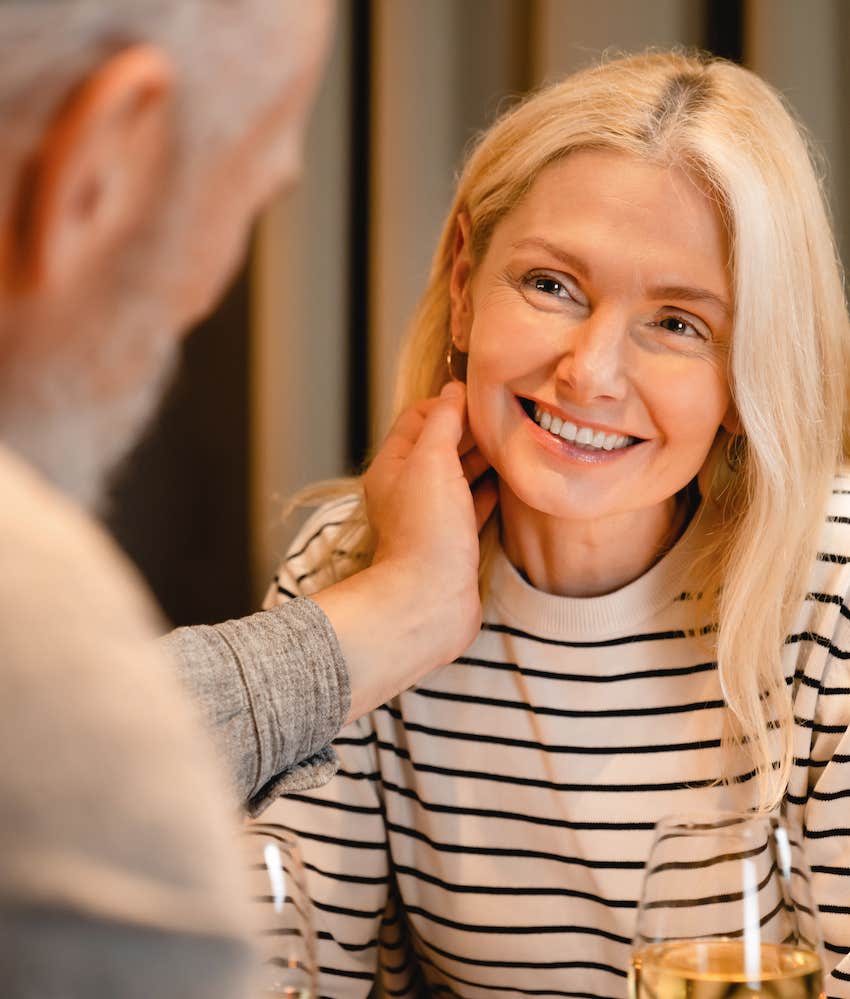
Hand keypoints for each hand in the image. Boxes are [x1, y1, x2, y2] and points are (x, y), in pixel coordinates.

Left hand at [365, 379, 496, 592]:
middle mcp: (408, 489)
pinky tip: (512, 479)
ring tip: (516, 441)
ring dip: (483, 458)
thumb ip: (443, 421)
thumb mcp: (432, 461)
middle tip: (506, 415)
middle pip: (440, 446)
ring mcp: (431, 517)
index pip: (416, 419)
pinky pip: (473, 505)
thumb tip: (453, 391)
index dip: (446, 403)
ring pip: (458, 476)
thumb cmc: (426, 530)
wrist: (429, 601)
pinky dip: (490, 490)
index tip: (480, 395)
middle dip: (469, 429)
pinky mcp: (453, 541)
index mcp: (393, 467)